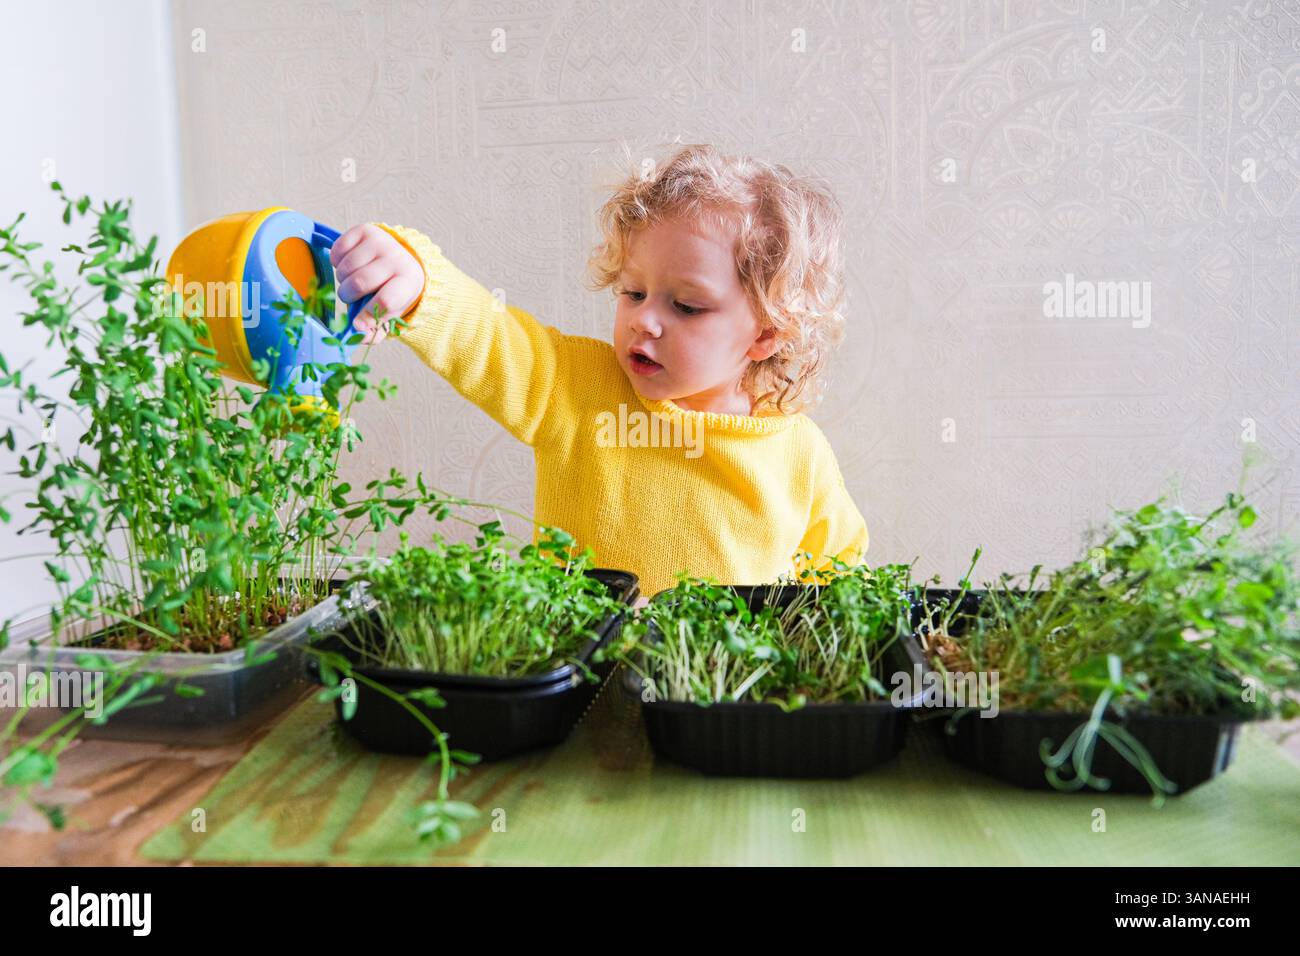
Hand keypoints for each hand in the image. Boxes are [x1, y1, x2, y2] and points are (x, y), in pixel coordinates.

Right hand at [329, 224, 424, 344]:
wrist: (401, 259)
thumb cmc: (393, 290)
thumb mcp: (391, 312)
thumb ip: (376, 330)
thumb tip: (358, 335)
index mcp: (408, 281)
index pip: (386, 300)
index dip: (368, 316)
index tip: (357, 324)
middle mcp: (396, 258)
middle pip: (360, 283)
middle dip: (348, 296)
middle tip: (352, 297)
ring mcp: (380, 241)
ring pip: (345, 267)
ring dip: (342, 279)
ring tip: (352, 280)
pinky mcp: (365, 230)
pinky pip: (338, 250)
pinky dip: (336, 262)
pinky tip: (348, 265)